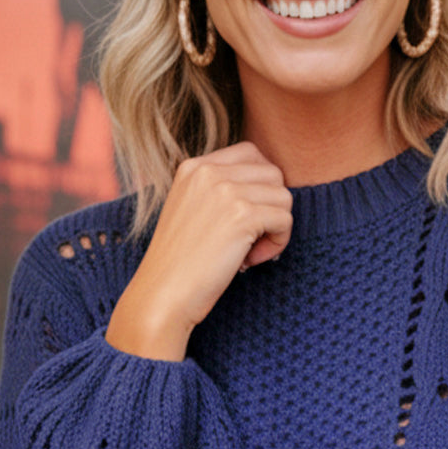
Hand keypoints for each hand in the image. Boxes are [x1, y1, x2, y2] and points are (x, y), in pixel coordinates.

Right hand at [105, 141, 292, 359]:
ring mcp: (226, 191)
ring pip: (283, 196)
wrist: (162, 294)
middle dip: (271, 207)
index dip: (260, 186)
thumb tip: (273, 188)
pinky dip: (277, 243)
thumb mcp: (192, 210)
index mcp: (194, 166)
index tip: (246, 218)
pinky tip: (251, 260)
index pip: (251, 154)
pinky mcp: (242, 216)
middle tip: (250, 239)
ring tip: (250, 252)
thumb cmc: (181, 263)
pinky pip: (285, 220)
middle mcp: (209, 171)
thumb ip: (220, 192)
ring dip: (276, 227)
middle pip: (273, 174)